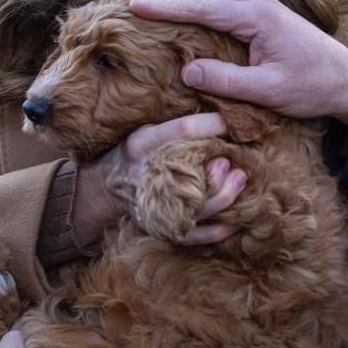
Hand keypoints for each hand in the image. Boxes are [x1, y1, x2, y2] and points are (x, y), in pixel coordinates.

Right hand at [72, 113, 246, 246]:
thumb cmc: (138, 149)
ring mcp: (151, 203)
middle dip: (219, 168)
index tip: (233, 120)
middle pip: (191, 174)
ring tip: (240, 179)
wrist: (107, 184)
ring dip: (225, 195)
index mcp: (143, 143)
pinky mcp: (157, 226)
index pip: (183, 130)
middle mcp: (146, 174)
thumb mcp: (148, 128)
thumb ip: (177, 124)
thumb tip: (221, 112)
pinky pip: (192, 235)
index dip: (213, 124)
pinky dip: (216, 231)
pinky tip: (233, 221)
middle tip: (234, 161)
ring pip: (196, 207)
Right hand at [124, 0, 347, 128]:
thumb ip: (228, 82)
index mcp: (256, 17)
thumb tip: (187, 70)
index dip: (165, 6)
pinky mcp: (263, 16)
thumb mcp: (269, 92)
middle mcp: (257, 4)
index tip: (133, 5)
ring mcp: (260, 7)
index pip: (201, 6)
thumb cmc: (313, 87)